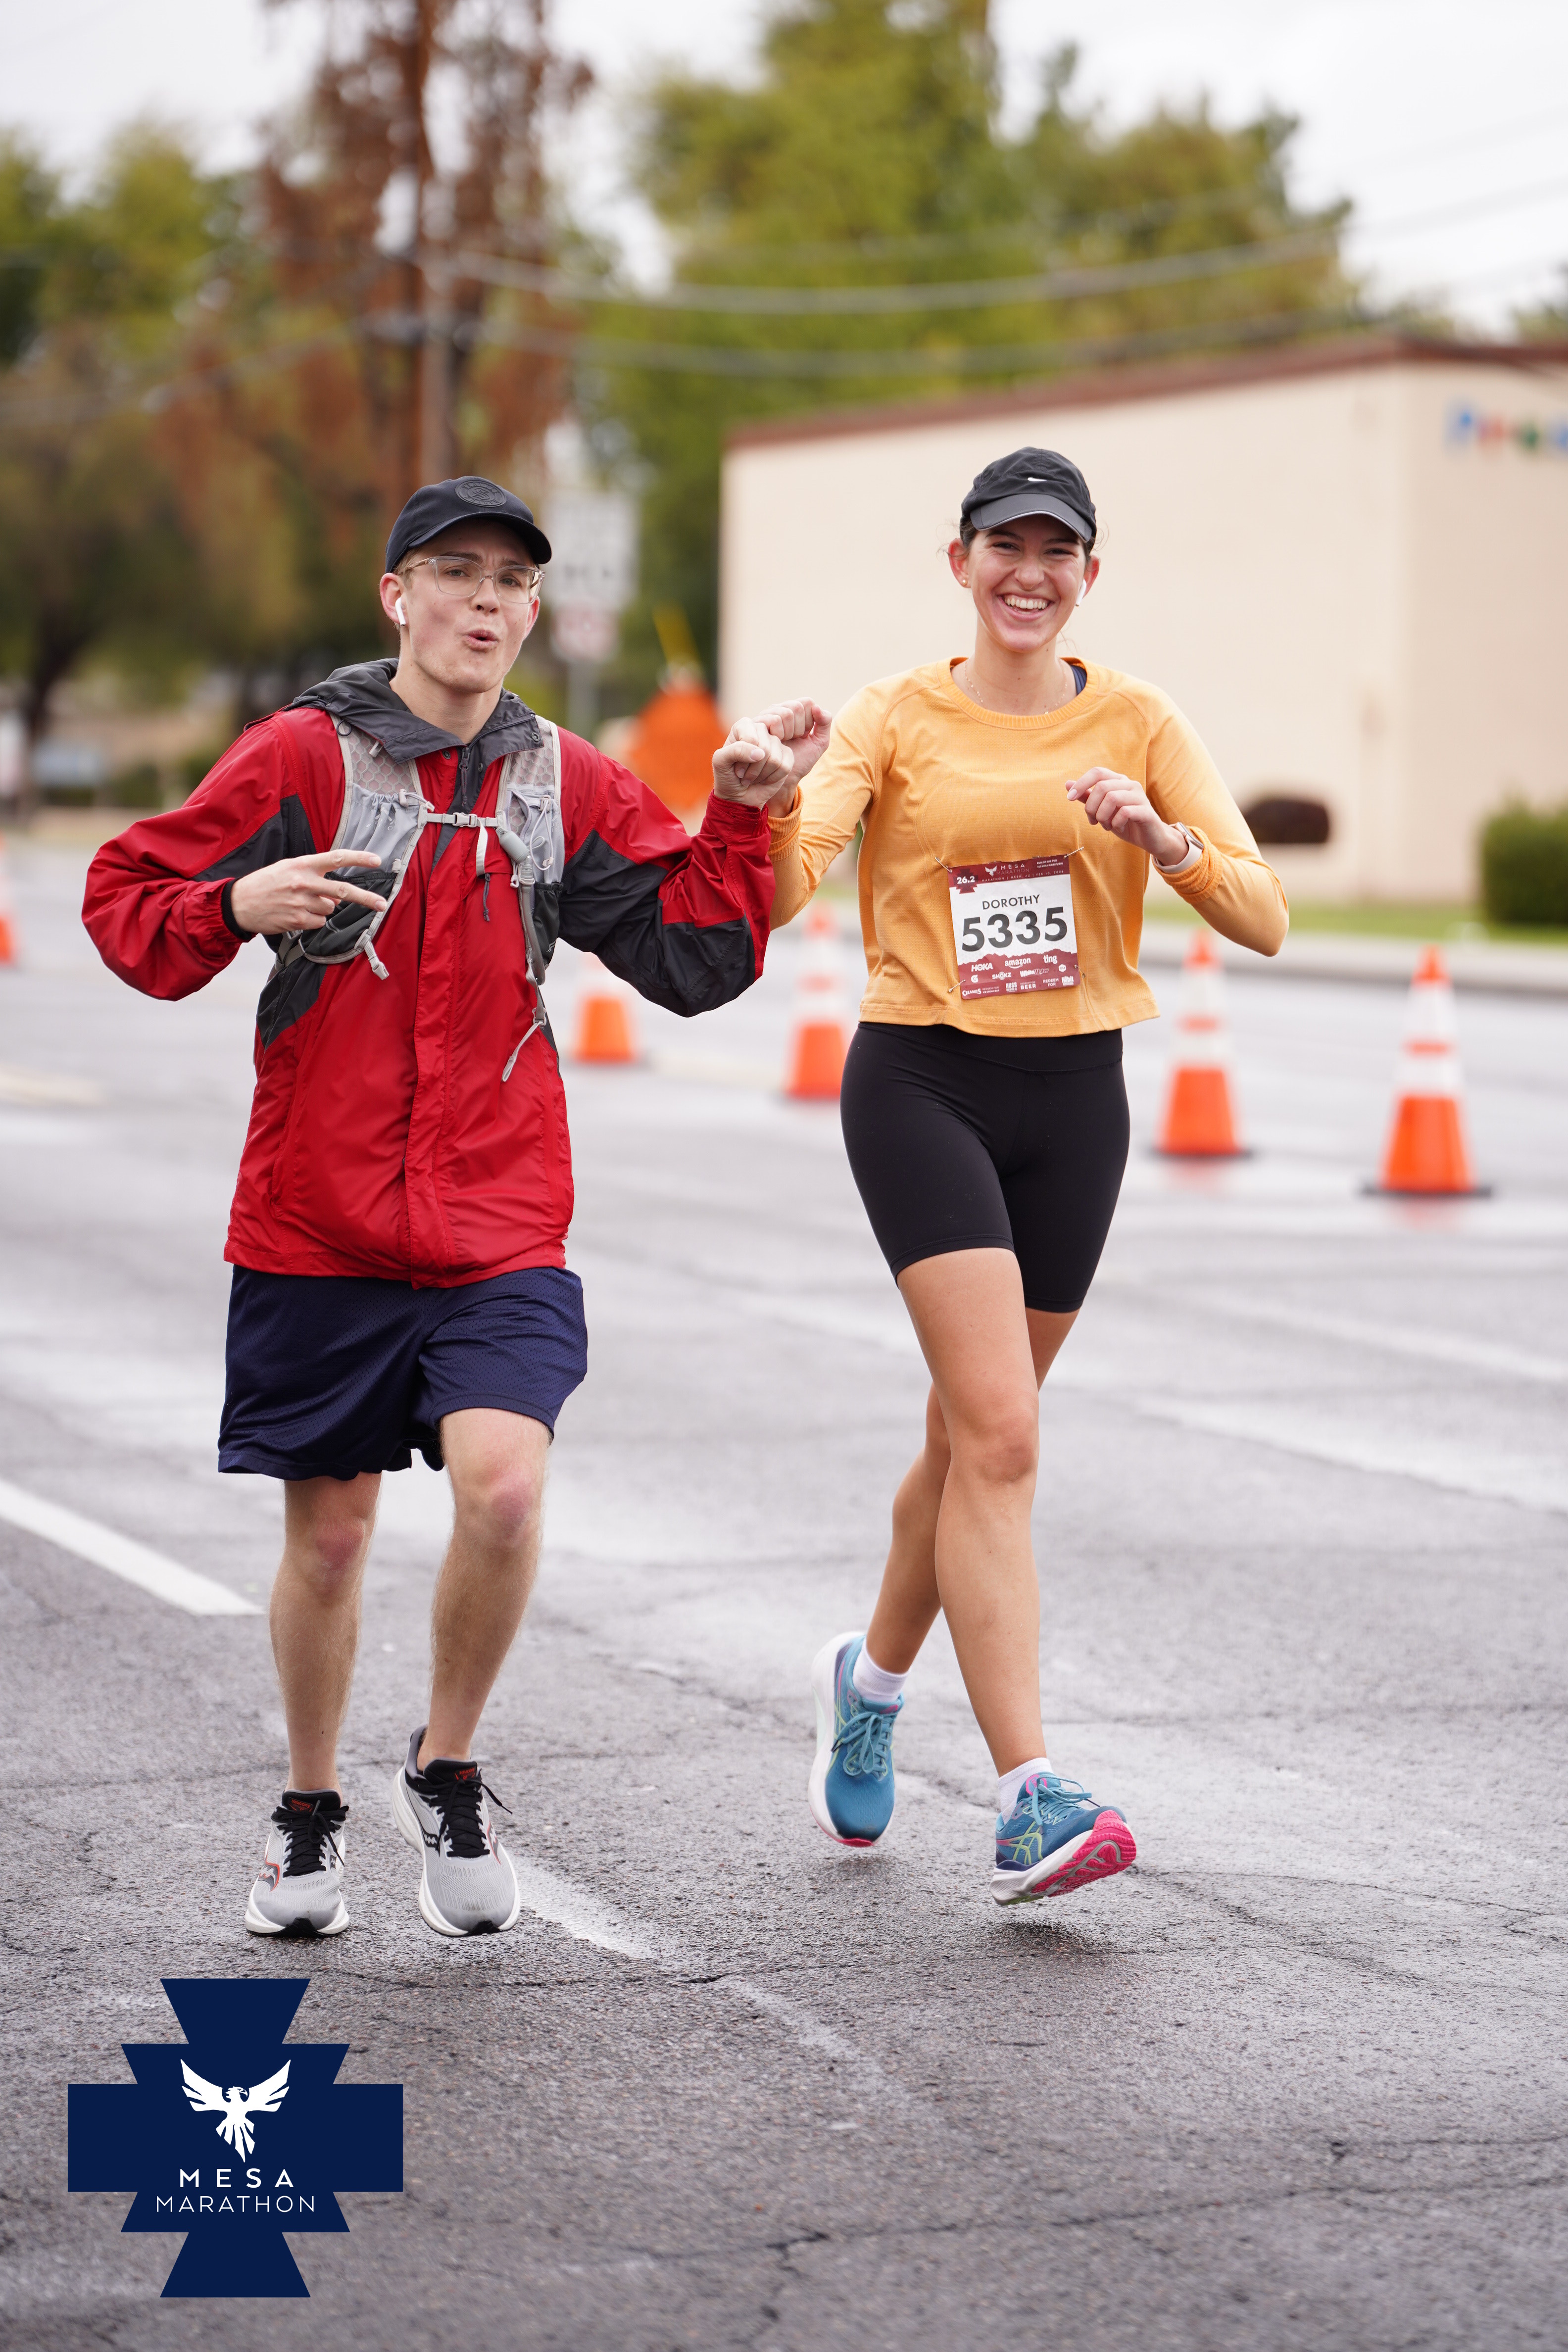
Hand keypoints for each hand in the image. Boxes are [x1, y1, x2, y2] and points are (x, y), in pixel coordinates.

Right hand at [229, 849, 384, 935]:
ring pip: (330, 908)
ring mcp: (300, 902)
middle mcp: (303, 882)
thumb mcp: (288, 870)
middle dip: (366, 898)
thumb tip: (337, 895)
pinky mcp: (297, 920)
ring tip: (302, 903)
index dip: (358, 858)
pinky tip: (297, 914)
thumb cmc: (266, 883)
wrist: (240, 903)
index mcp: (302, 865)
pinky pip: (319, 922)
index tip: (376, 860)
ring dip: (323, 908)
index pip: (336, 858)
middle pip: (343, 890)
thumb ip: (315, 877)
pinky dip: (313, 920)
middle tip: (382, 904)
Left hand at [712, 718, 797, 811]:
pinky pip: (785, 767)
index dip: (743, 758)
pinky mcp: (786, 756)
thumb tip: (761, 753)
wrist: (738, 795)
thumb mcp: (721, 762)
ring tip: (753, 777)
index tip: (735, 768)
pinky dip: (772, 778)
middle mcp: (761, 730)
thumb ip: (735, 751)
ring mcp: (775, 742)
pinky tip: (765, 779)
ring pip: (774, 759)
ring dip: (761, 775)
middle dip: (752, 768)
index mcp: (744, 726)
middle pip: (764, 747)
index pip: (751, 738)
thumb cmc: (727, 776)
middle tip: (744, 775)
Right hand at [747, 697, 831, 783]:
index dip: (810, 720)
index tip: (805, 735)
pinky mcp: (757, 723)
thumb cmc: (800, 760)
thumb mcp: (819, 743)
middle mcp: (780, 710)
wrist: (783, 778)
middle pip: (797, 706)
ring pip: (786, 713)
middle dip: (800, 728)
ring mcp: (767, 715)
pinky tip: (775, 743)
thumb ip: (825, 723)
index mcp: (794, 711)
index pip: (807, 702)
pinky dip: (779, 735)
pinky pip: (774, 720)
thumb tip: (817, 707)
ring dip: (789, 733)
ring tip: (784, 742)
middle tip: (793, 740)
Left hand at [1065, 768, 1186, 865]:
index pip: (1097, 772)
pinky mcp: (1146, 811)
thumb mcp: (1102, 810)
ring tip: (1107, 826)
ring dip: (1103, 816)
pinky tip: (1119, 828)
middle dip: (1091, 807)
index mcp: (1119, 781)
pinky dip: (1116, 823)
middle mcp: (1130, 784)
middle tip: (1093, 821)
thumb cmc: (1125, 822)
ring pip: (1112, 798)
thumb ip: (1087, 797)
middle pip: (1101, 787)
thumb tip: (1067, 784)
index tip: (1070, 798)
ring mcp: (1140, 796)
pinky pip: (1124, 812)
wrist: (1149, 838)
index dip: (1081, 783)